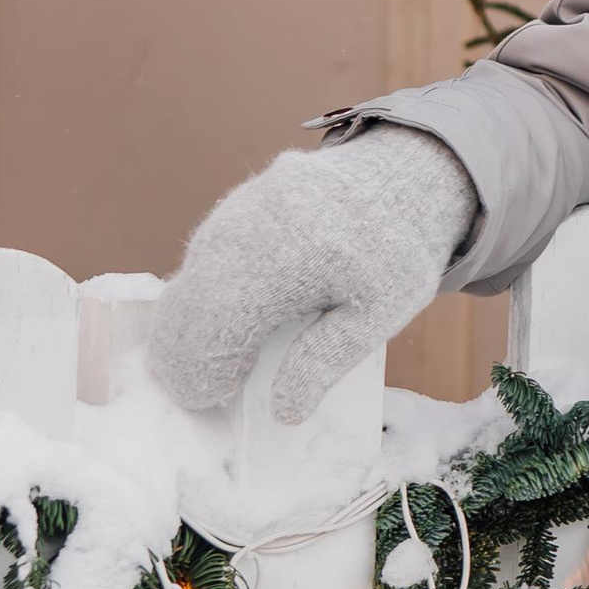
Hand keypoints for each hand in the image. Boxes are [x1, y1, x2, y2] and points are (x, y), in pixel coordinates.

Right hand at [151, 127, 474, 423]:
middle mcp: (249, 227)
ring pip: (191, 276)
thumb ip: (326, 359)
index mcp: (288, 258)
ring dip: (192, 322)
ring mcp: (238, 209)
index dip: (201, 367)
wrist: (403, 176)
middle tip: (201, 390)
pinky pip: (206, 254)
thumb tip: (283, 412)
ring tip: (217, 362)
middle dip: (184, 352)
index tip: (210, 399)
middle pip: (190, 301)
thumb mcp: (379, 313)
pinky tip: (229, 320)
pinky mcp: (237, 204)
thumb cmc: (395, 253)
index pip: (217, 324)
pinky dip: (206, 291)